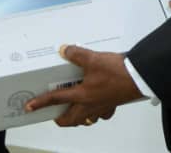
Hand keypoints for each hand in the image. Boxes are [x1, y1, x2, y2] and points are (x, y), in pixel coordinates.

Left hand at [23, 45, 140, 126]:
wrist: (139, 77)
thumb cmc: (119, 72)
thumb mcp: (93, 58)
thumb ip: (76, 54)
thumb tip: (65, 50)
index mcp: (82, 95)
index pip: (56, 99)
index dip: (41, 102)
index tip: (31, 107)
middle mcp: (90, 105)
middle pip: (70, 119)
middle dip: (60, 119)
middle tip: (54, 115)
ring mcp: (102, 107)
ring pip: (85, 120)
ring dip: (77, 118)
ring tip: (73, 112)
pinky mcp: (112, 104)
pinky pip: (101, 114)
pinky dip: (96, 113)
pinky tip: (96, 106)